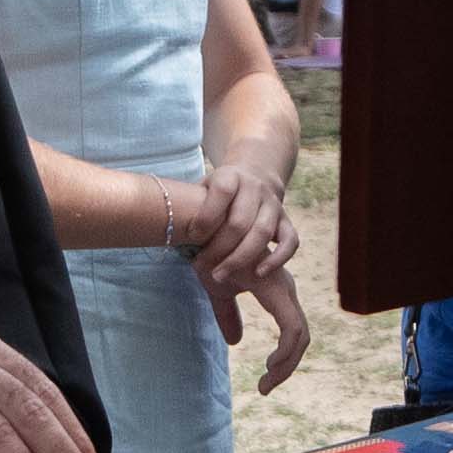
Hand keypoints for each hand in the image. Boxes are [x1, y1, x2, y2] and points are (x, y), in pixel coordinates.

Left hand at [181, 151, 290, 296]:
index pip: (221, 191)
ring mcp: (274, 204)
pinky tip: (259, 273)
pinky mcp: (286, 220)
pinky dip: (278, 259)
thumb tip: (162, 226)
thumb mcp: (203, 189)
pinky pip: (290, 241)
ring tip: (220, 276)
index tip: (192, 237)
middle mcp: (255, 188)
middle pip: (241, 221)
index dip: (206, 216)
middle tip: (201, 267)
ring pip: (263, 233)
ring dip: (241, 258)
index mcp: (230, 177)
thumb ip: (190, 205)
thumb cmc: (217, 193)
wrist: (254, 176)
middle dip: (219, 247)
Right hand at [214, 258, 314, 399]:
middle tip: (266, 387)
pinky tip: (269, 364)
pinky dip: (285, 352)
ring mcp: (283, 288)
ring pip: (300, 336)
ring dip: (287, 364)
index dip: (284, 359)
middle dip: (287, 367)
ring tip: (267, 381)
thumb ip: (229, 316)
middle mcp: (284, 288)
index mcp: (275, 290)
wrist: (203, 230)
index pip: (292, 331)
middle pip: (300, 337)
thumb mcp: (217, 292)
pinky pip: (292, 328)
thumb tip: (235, 341)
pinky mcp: (276, 289)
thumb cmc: (209, 254)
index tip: (265, 380)